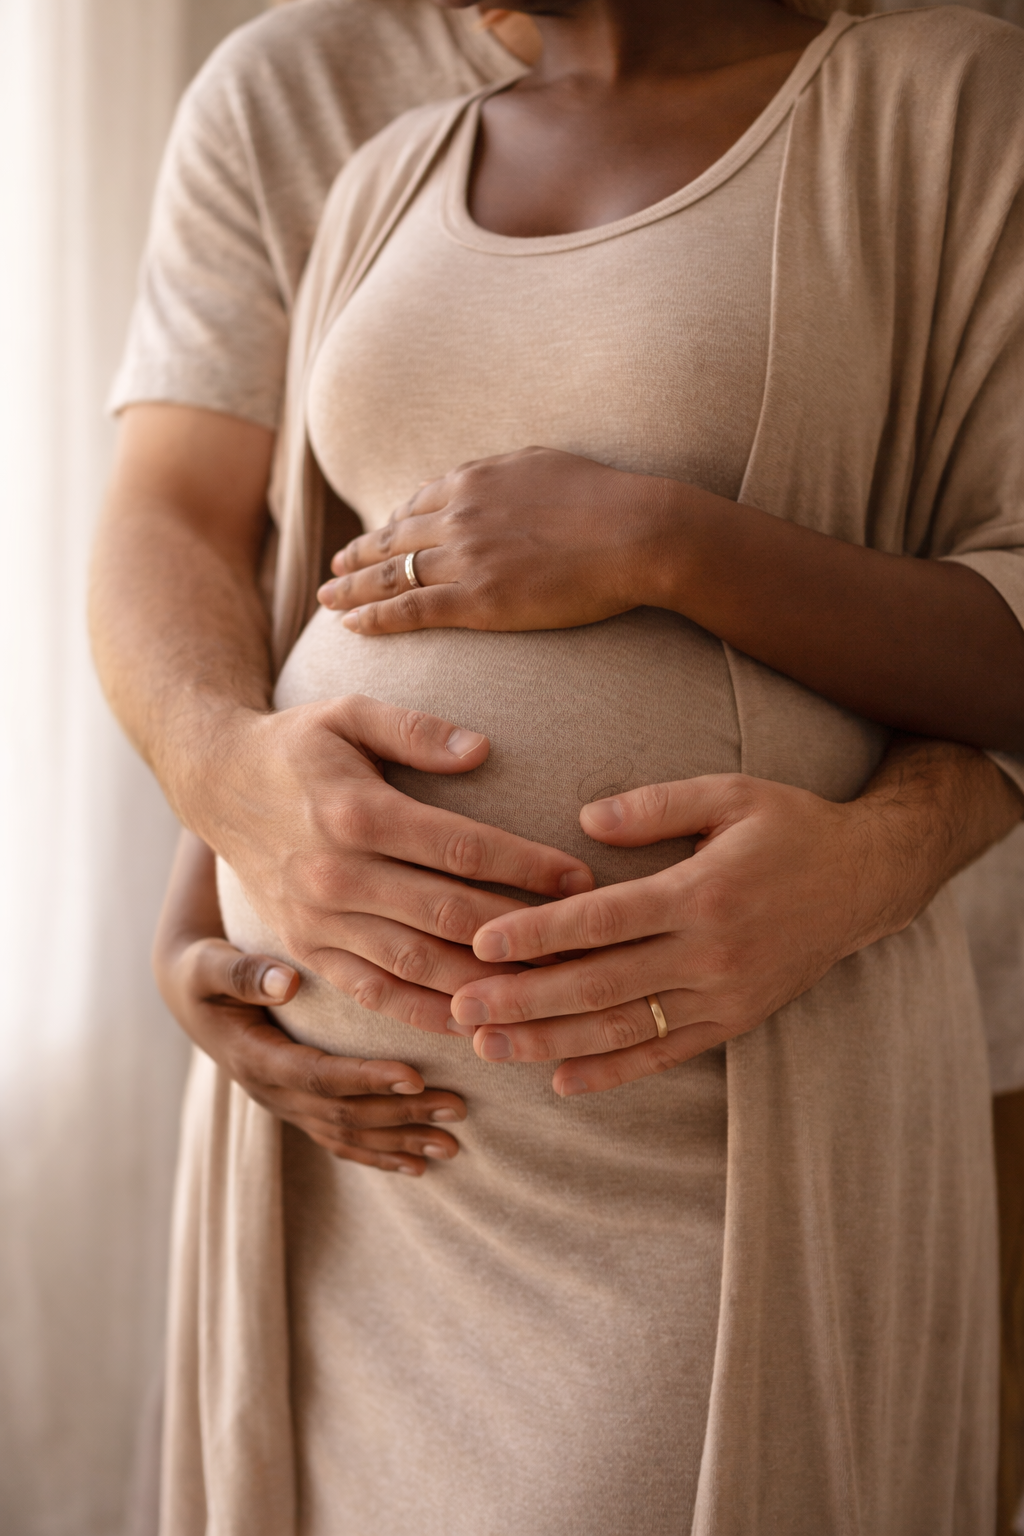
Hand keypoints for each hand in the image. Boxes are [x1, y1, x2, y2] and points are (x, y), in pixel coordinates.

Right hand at [153, 833, 467, 1175]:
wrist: (188, 996)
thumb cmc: (202, 971)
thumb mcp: (208, 966)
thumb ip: (243, 973)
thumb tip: (286, 981)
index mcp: (254, 1057)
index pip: (317, 1076)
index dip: (366, 1079)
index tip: (415, 1075)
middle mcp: (271, 1092)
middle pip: (343, 1113)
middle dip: (401, 1113)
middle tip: (457, 1108)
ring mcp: (284, 1106)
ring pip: (347, 1134)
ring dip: (400, 1141)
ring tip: (452, 1144)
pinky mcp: (295, 1108)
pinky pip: (338, 1141)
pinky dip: (378, 1154)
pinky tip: (418, 1164)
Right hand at [193, 695, 591, 1030]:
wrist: (216, 785)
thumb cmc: (297, 745)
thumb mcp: (348, 713)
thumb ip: (416, 729)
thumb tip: (482, 749)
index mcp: (355, 813)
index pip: (460, 848)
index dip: (526, 866)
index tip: (581, 878)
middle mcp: (335, 875)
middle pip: (447, 916)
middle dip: (522, 934)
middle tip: (584, 944)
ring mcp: (319, 921)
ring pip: (417, 966)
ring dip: (485, 984)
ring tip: (548, 991)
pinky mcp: (307, 950)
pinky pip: (375, 994)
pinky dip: (427, 1014)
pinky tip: (477, 1022)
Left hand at [317, 447, 676, 635]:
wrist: (636, 531)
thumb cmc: (607, 500)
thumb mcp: (545, 466)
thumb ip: (508, 476)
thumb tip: (495, 482)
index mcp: (475, 480)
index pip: (416, 505)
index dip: (390, 526)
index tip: (375, 539)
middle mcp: (458, 515)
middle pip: (391, 538)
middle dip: (357, 556)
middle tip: (334, 570)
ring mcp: (464, 558)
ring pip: (389, 574)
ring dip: (352, 589)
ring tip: (328, 601)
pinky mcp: (476, 599)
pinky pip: (409, 609)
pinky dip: (374, 617)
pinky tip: (351, 626)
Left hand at [446, 772, 935, 1094]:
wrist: (867, 880)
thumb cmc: (789, 827)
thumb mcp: (729, 794)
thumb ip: (655, 805)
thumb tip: (583, 820)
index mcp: (700, 892)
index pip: (602, 920)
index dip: (537, 935)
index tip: (480, 943)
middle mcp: (711, 953)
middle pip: (601, 984)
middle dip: (523, 999)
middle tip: (459, 1007)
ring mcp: (724, 996)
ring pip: (624, 1029)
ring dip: (551, 1042)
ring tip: (489, 1047)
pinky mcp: (735, 1022)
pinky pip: (665, 1054)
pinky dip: (612, 1072)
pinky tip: (560, 1080)